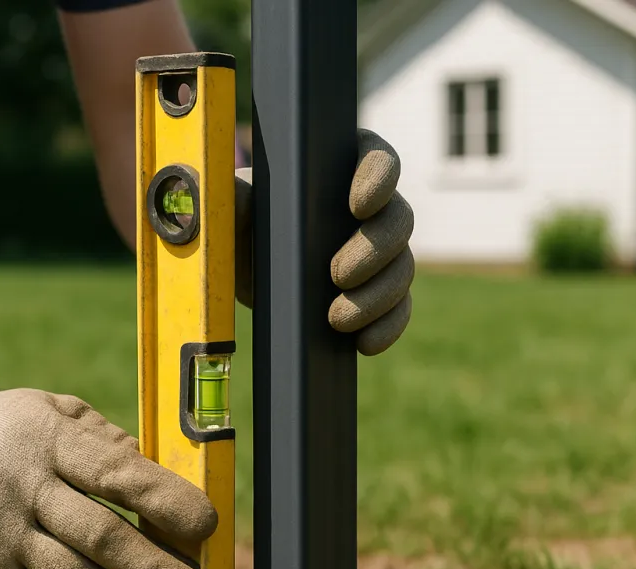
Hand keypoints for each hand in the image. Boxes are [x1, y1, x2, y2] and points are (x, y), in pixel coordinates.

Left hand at [234, 129, 415, 355]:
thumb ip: (233, 196)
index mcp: (340, 170)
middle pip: (399, 218)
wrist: (243, 267)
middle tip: (337, 274)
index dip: (380, 177)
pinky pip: (399, 309)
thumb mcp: (231, 207)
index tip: (357, 205)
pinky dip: (388, 327)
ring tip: (337, 319)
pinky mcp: (379, 293)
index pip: (377, 158)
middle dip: (375, 249)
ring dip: (378, 296)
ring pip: (403, 267)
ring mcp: (381, 252)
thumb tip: (234, 193)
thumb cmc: (241, 221)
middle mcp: (372, 208)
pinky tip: (364, 342)